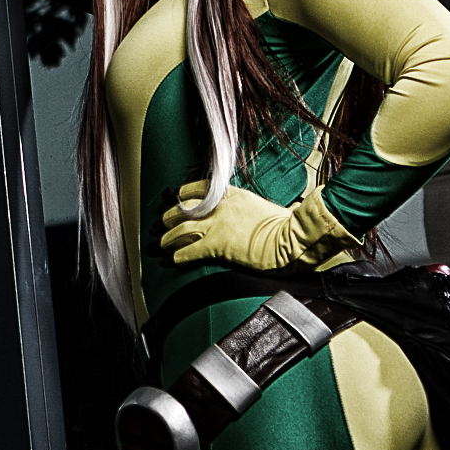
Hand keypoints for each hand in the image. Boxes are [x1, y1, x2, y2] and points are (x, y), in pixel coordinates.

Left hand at [160, 180, 359, 271]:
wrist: (290, 237)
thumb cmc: (284, 226)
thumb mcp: (261, 206)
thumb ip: (245, 208)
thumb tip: (242, 215)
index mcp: (232, 194)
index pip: (198, 188)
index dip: (181, 193)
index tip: (173, 197)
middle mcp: (220, 207)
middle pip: (184, 208)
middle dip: (168, 217)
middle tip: (159, 225)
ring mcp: (217, 225)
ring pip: (180, 229)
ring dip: (167, 238)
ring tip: (159, 245)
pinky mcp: (217, 245)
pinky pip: (189, 251)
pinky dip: (177, 257)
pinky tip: (171, 261)